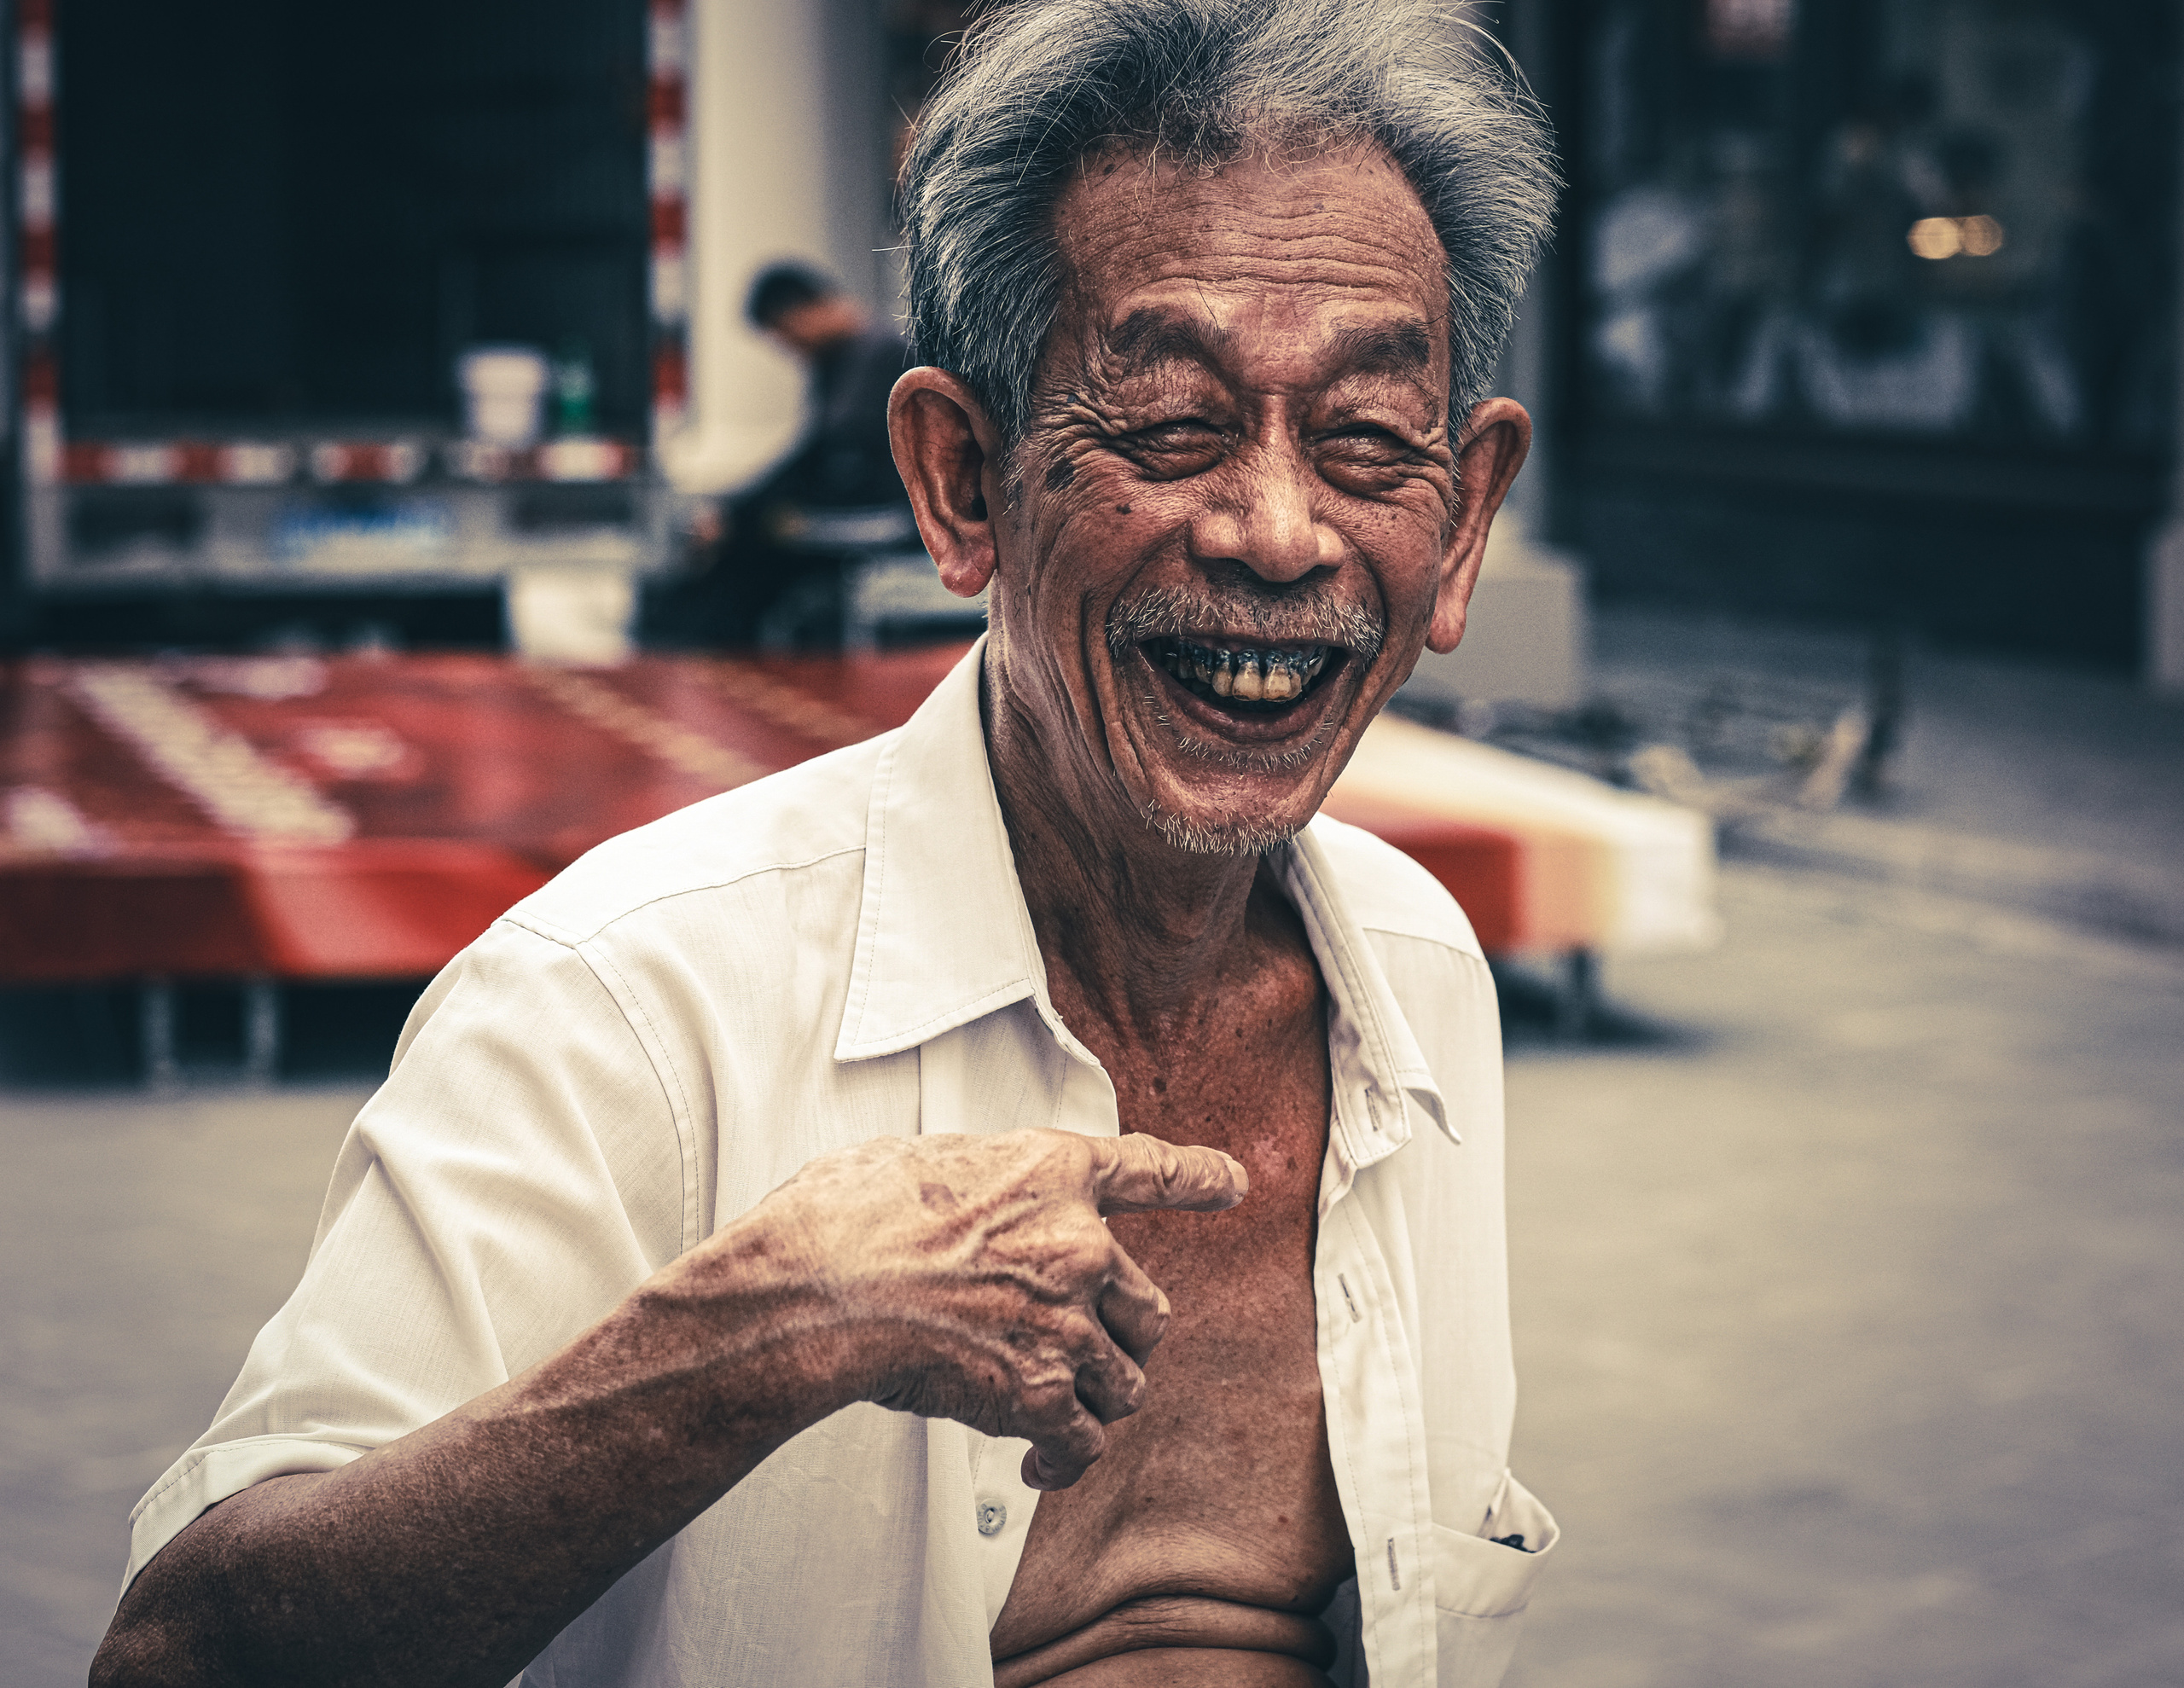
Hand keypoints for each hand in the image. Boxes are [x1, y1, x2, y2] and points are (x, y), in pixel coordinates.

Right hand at [763, 1129, 1245, 1489]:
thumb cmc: (846, 1220)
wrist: (816, 1288)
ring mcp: (1067, 1321)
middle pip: (1147, 1304)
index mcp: (1049, 1173)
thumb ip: (972, 1185)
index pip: (1147, 1169)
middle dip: (1120, 1334)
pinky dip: (1066, 1459)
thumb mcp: (920, 1160)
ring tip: (1055, 1405)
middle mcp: (1077, 1244)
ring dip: (1097, 1397)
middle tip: (1079, 1348)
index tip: (1230, 1182)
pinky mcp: (1041, 1393)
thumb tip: (957, 1205)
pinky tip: (1042, 1462)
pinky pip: (1086, 1440)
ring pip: (1127, 1379)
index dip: (1198, 1177)